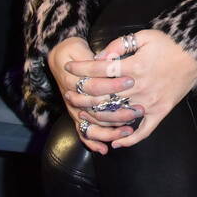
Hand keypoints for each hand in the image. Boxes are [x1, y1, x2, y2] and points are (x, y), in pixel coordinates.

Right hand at [49, 36, 130, 154]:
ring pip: (91, 125)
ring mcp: (75, 108)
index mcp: (75, 78)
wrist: (58, 58)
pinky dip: (92, 142)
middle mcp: (72, 96)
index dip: (113, 83)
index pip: (94, 83)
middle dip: (118, 111)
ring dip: (109, 130)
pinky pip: (83, 133)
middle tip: (138, 110)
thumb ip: (94, 53)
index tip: (131, 80)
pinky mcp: (77, 116)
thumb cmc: (74, 52)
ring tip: (128, 130)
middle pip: (95, 108)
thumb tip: (107, 58)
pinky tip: (105, 149)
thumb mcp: (81, 47)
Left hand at [66, 29, 196, 148]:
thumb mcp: (144, 36)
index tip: (69, 67)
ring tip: (83, 114)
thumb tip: (100, 57)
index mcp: (134, 67)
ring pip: (117, 114)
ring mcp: (150, 102)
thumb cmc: (169, 44)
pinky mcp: (160, 112)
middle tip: (69, 93)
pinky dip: (129, 140)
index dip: (81, 68)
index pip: (99, 70)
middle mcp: (140, 87)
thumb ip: (120, 44)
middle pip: (103, 95)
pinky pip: (144, 130)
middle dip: (82, 94)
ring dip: (98, 117)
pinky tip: (116, 143)